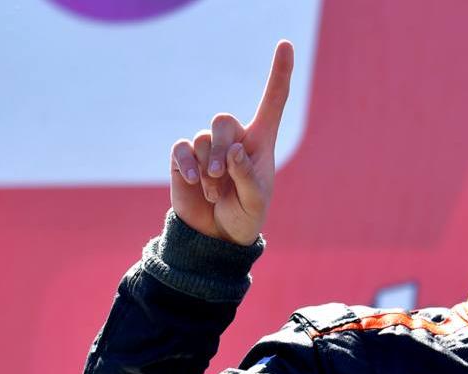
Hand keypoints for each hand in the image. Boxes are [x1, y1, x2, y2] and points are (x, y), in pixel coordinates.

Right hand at [169, 40, 293, 245]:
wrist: (217, 235)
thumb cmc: (246, 215)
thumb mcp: (255, 201)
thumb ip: (247, 177)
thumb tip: (235, 151)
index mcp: (261, 141)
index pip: (273, 100)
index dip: (280, 72)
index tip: (285, 44)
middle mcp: (235, 138)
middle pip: (223, 120)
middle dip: (221, 149)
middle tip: (221, 178)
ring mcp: (207, 147)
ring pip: (203, 137)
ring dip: (207, 169)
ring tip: (214, 191)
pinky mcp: (185, 158)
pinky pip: (182, 148)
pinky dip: (188, 165)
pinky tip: (195, 182)